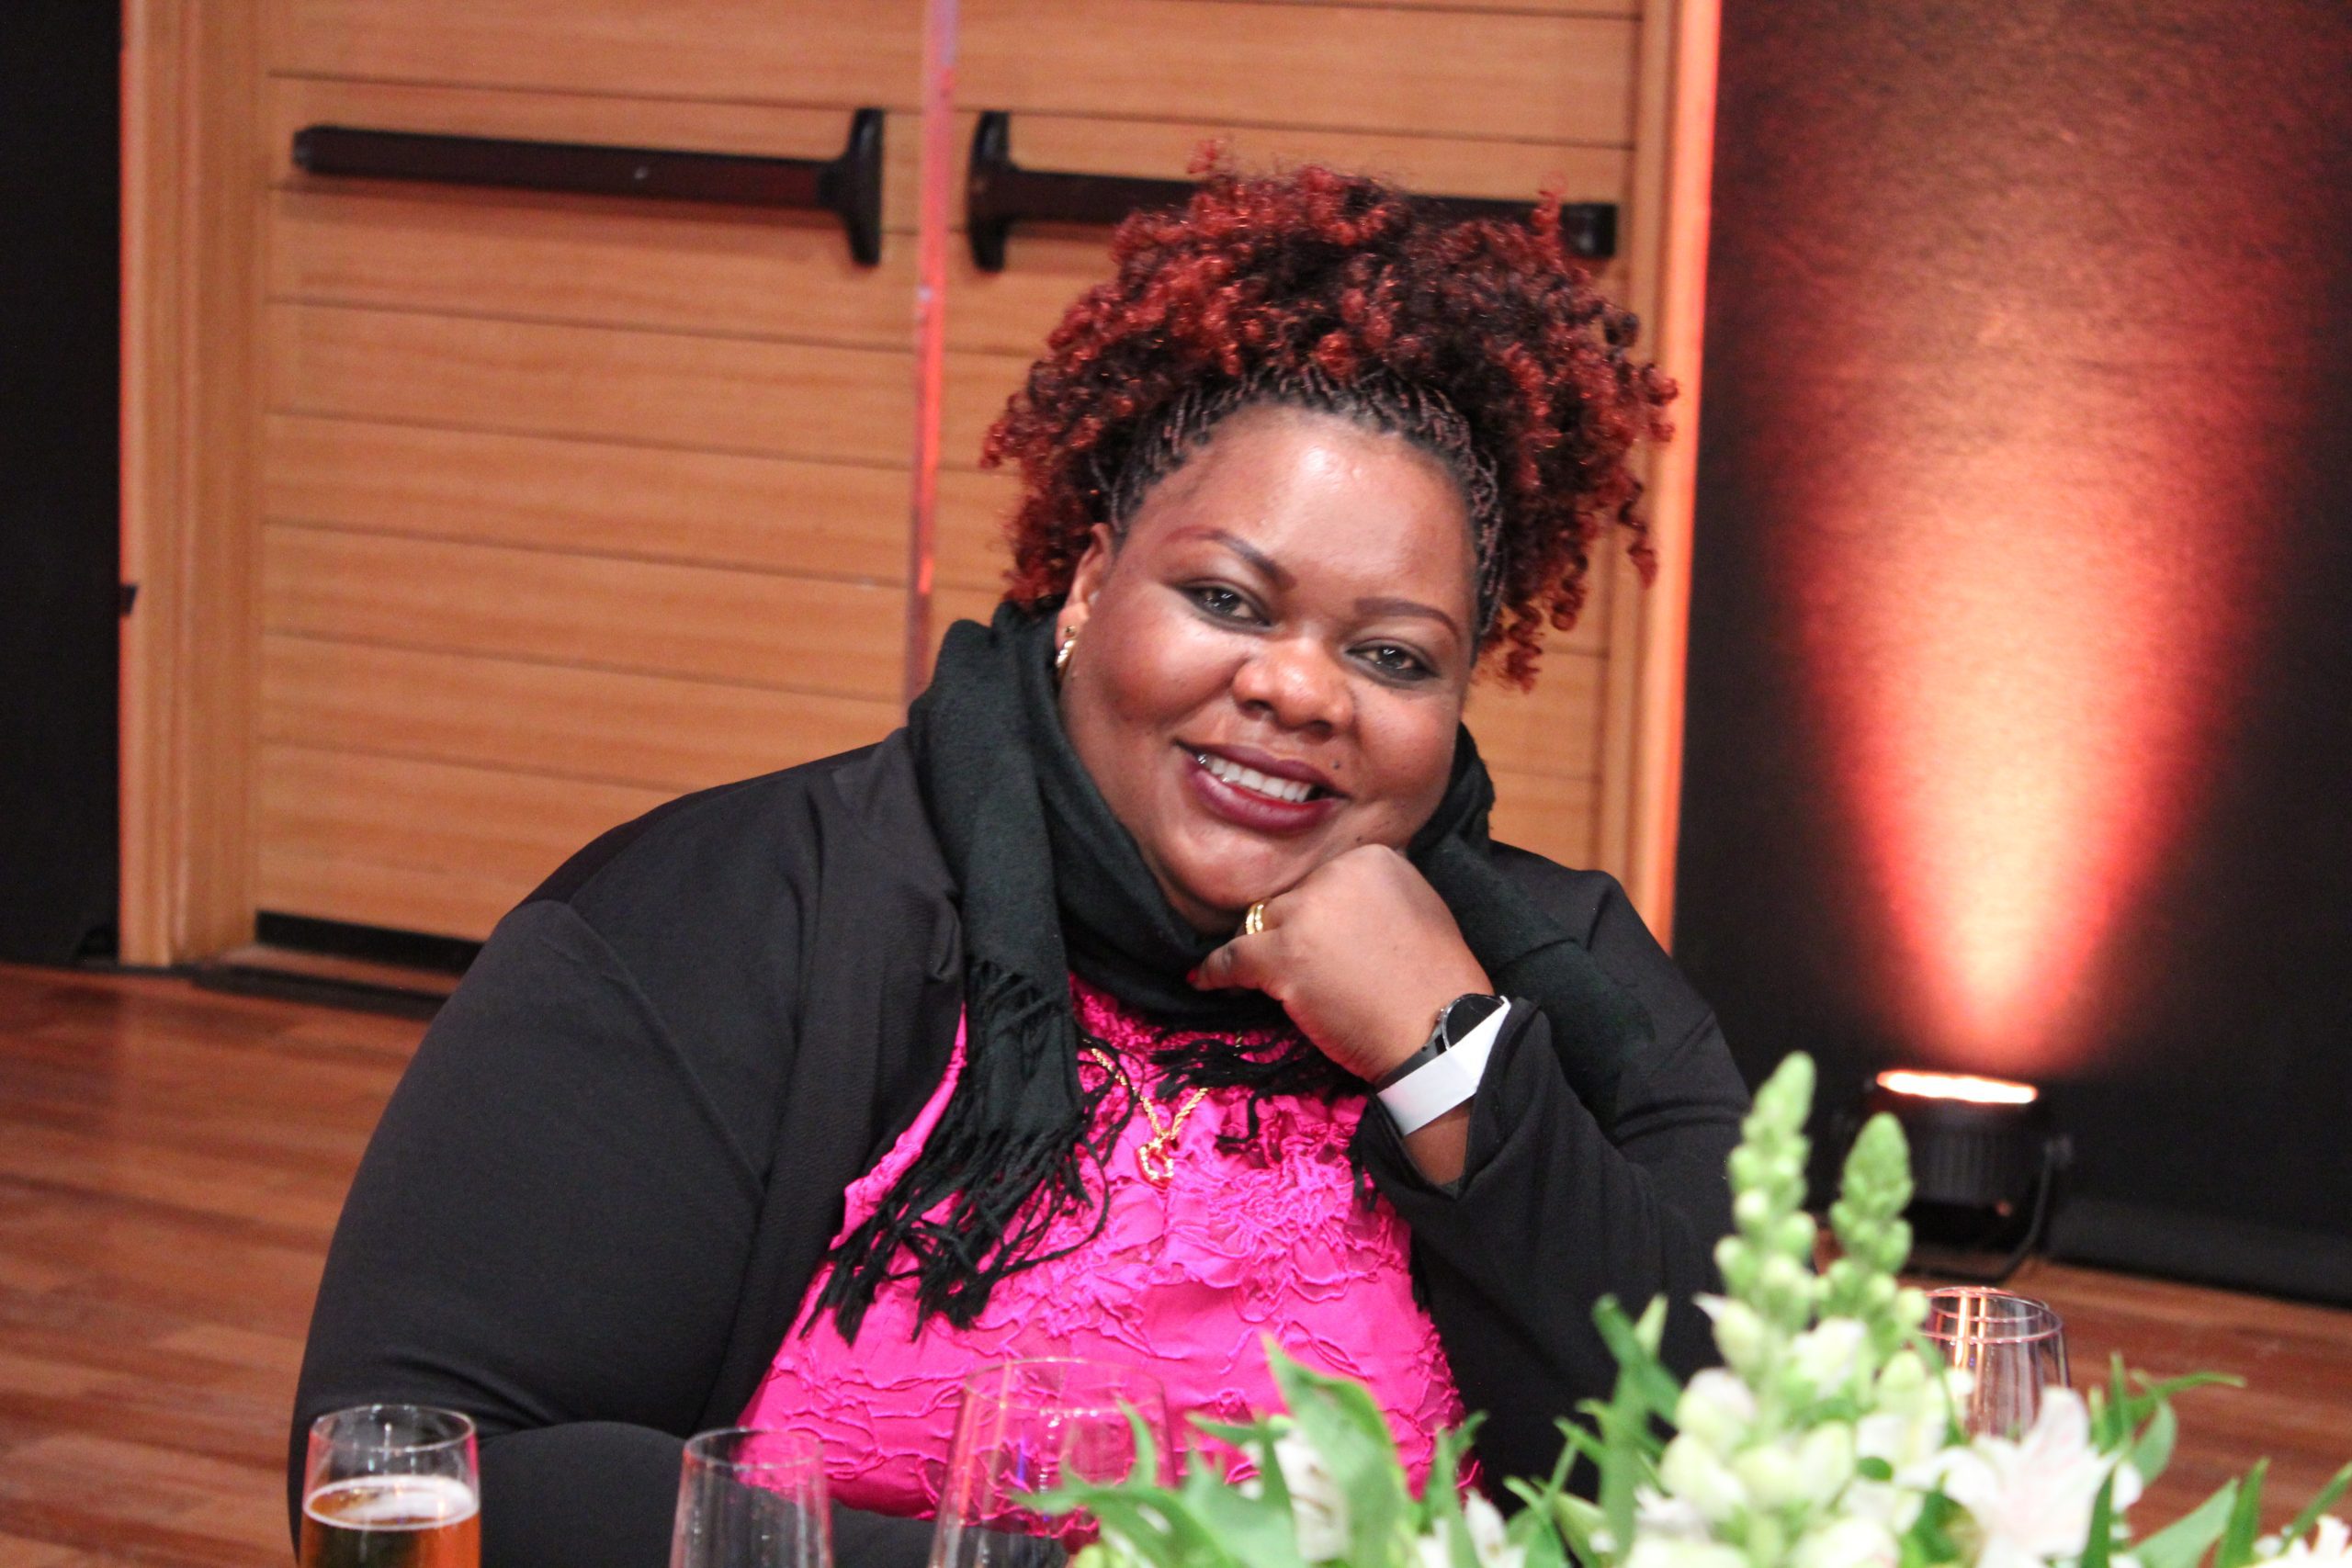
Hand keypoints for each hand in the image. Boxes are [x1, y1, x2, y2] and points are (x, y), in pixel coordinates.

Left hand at [1190, 845, 1491, 1084]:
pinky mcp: (1282, 957)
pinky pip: (1232, 956)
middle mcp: (1333, 875)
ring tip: (1251, 970)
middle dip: (1288, 927)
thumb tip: (1342, 883)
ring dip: (1257, 946)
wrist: (1438, 1029)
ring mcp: (1304, 915)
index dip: (1314, 906)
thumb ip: (1379, 886)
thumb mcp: (1421, 905)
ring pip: (1259, 923)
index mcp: (1372, 857)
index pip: (1320, 874)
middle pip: (1288, 897)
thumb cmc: (1435, 979)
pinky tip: (1205, 979)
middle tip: (1294, 959)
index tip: (1313, 932)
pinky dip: (1216, 970)